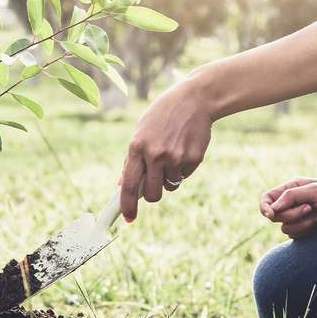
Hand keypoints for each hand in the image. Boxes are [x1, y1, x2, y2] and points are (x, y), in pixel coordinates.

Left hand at [120, 76, 212, 221]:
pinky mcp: (193, 159)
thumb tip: (121, 184)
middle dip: (152, 195)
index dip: (127, 205)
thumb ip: (132, 159)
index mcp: (137, 147)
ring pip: (170, 186)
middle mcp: (155, 155)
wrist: (194, 99)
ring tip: (172, 154)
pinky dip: (183, 169)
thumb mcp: (141, 131)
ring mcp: (175, 158)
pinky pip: (184, 176)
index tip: (128, 218)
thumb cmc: (163, 115)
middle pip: (152, 195)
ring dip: (169, 178)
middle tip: (155, 183)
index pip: (129, 185)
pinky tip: (184, 148)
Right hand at [259, 177, 316, 238]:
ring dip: (301, 224)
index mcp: (290, 189)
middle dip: (291, 215)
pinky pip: (295, 236)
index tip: (271, 214)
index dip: (264, 207)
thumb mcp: (314, 191)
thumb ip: (291, 197)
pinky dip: (306, 231)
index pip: (266, 199)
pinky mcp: (306, 229)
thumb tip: (272, 208)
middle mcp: (291, 203)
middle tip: (309, 208)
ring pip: (285, 228)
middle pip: (274, 216)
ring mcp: (298, 217)